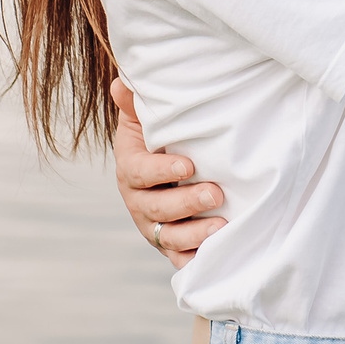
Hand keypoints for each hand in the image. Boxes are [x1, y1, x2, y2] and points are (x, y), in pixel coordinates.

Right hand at [112, 78, 222, 268]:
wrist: (166, 167)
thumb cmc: (159, 138)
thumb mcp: (145, 119)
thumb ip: (135, 104)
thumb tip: (121, 83)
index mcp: (131, 169)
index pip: (140, 173)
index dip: (161, 170)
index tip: (188, 165)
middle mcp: (139, 202)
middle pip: (157, 209)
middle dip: (187, 202)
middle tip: (216, 193)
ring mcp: (154, 226)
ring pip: (169, 237)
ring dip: (195, 234)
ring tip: (223, 225)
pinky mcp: (171, 245)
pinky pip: (180, 259)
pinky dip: (195, 260)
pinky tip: (216, 255)